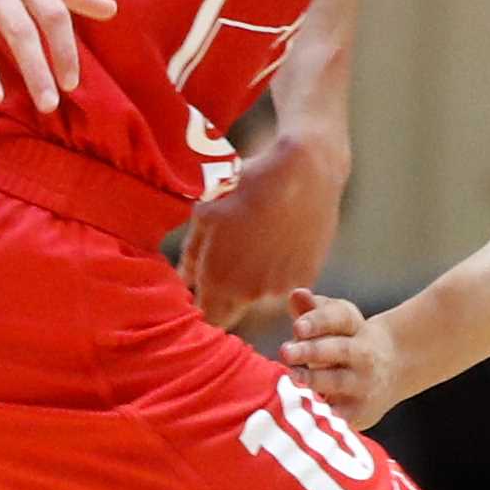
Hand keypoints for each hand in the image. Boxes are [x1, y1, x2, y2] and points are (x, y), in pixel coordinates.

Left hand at [184, 129, 346, 326]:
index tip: (200, 293)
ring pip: (258, 299)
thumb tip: (184, 278)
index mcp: (220, 279)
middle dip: (223, 299)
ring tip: (254, 244)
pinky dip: (277, 274)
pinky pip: (284, 287)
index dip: (201, 308)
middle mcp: (250, 293)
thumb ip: (193, 253)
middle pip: (230, 313)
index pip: (206, 317)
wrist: (304, 172)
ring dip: (251, 284)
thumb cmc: (247, 186)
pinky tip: (276, 242)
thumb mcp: (206, 213)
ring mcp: (281, 288)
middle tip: (225, 264)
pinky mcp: (306, 278)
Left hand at [281, 291, 411, 431]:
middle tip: (285, 352)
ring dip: (315, 380)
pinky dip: (323, 414)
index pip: (339, 318)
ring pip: (339, 381)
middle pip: (339, 349)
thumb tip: (296, 294)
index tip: (297, 327)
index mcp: (354, 326)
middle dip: (312, 351)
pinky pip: (340, 415)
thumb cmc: (346, 342)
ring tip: (293, 378)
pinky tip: (303, 412)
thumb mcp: (335, 322)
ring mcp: (364, 383)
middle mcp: (363, 353)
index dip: (318, 321)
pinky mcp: (360, 411)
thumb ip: (312, 311)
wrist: (393, 370)